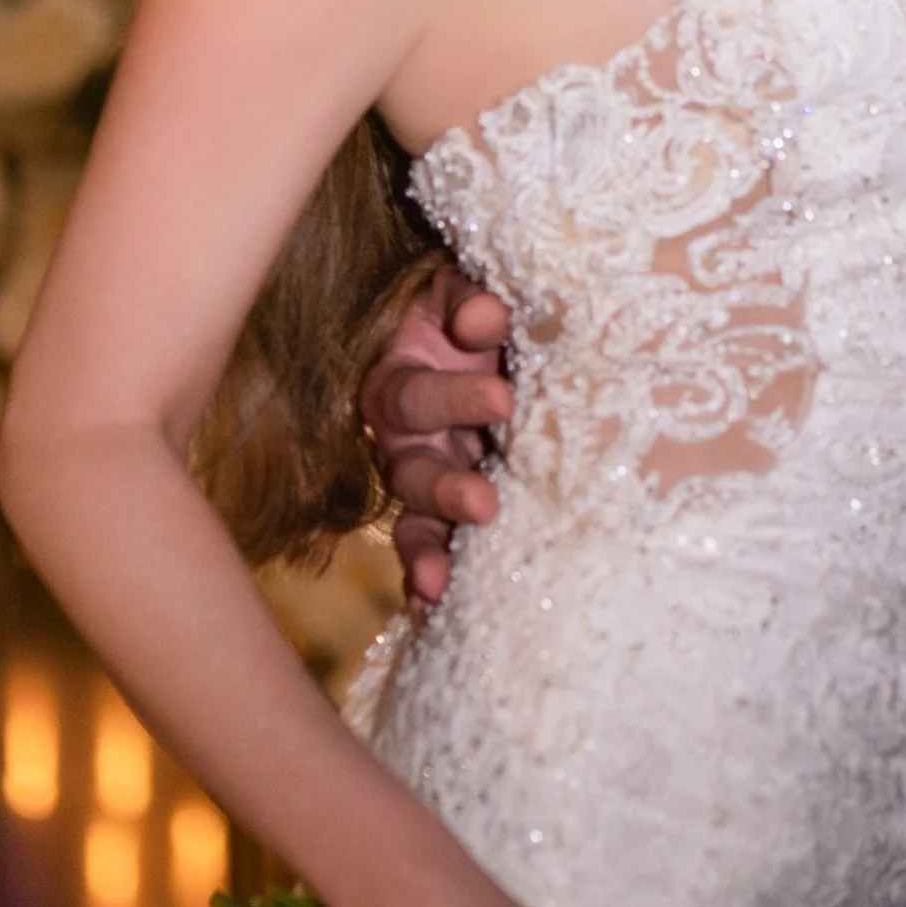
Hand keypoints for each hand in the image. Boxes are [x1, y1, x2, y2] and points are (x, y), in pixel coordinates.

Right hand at [362, 261, 511, 603]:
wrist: (478, 336)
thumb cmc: (469, 315)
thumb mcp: (460, 298)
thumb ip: (468, 302)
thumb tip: (485, 320)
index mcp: (402, 382)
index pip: (419, 395)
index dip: (455, 399)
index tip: (503, 400)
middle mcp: (407, 440)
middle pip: (413, 471)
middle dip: (445, 490)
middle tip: (483, 504)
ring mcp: (425, 478)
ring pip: (417, 519)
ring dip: (430, 547)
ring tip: (441, 583)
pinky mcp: (444, 509)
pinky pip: (430, 545)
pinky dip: (426, 575)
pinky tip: (430, 608)